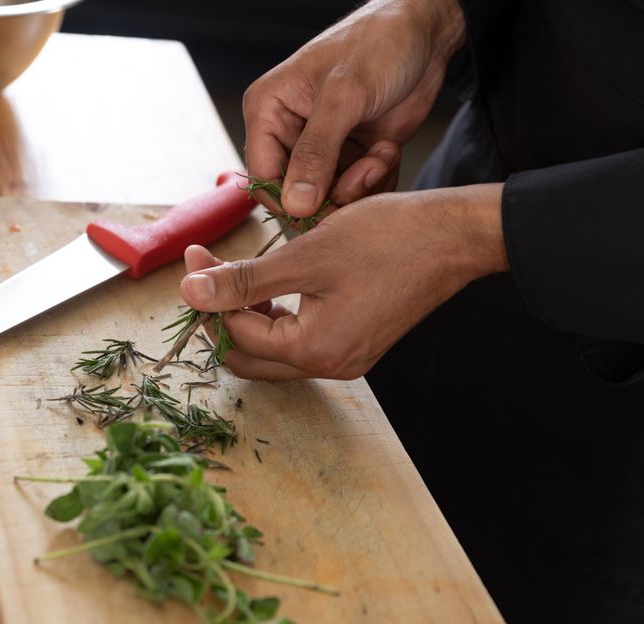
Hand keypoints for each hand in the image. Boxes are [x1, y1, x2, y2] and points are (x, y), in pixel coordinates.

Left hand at [179, 184, 506, 379]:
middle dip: (223, 315)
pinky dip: (281, 318)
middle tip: (210, 271)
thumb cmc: (387, 239)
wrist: (453, 237)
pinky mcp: (358, 344)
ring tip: (241, 274)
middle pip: (250, 357)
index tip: (197, 255)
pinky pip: (303, 343)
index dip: (209, 296)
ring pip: (276, 351)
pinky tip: (276, 286)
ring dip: (250, 317)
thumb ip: (244, 279)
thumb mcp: (304, 255)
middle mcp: (330, 366)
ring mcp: (347, 359)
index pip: (236, 336)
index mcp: (314, 350)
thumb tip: (190, 291)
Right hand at [243, 0, 465, 215]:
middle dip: (335, 191)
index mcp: (269, 111)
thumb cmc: (377, 44)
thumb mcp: (343, 96)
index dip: (290, 200)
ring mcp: (323, 147)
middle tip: (367, 171)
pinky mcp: (352, 155)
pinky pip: (357, 190)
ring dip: (362, 184)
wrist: (423, 34)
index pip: (263, 175)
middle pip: (298, 193)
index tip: (324, 208)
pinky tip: (388, 151)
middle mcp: (290, 132)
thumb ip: (316, 152)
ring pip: (330, 197)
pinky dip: (377, 180)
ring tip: (382, 152)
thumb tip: (296, 203)